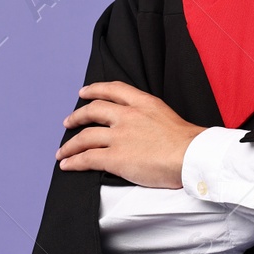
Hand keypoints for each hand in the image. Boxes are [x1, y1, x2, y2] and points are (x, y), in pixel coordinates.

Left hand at [55, 81, 206, 188]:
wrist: (191, 156)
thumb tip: (145, 129)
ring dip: (70, 144)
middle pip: (94, 110)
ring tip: (62, 151)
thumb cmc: (188, 143)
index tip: (84, 92)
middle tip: (68, 121)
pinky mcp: (116, 157)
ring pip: (85, 136)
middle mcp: (128, 116)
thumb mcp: (168, 117)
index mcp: (143, 103)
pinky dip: (74, 161)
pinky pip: (87, 158)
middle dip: (77, 116)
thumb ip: (151, 118)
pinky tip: (67, 164)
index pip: (114, 89)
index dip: (95, 89)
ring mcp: (120, 136)